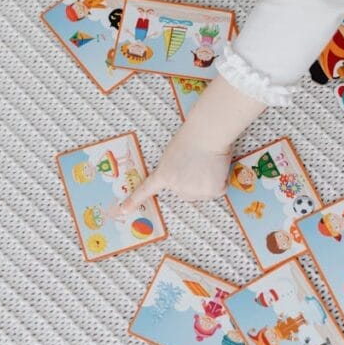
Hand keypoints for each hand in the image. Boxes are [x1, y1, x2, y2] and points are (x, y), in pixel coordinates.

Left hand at [113, 131, 231, 217]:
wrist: (207, 134)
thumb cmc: (192, 137)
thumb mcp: (173, 153)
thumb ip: (175, 168)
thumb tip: (187, 174)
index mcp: (164, 174)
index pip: (145, 190)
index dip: (133, 201)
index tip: (122, 210)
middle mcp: (177, 187)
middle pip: (187, 194)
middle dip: (194, 182)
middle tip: (199, 163)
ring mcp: (194, 191)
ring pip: (204, 192)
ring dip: (209, 181)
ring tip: (208, 162)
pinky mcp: (211, 191)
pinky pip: (219, 189)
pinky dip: (221, 180)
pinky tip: (217, 167)